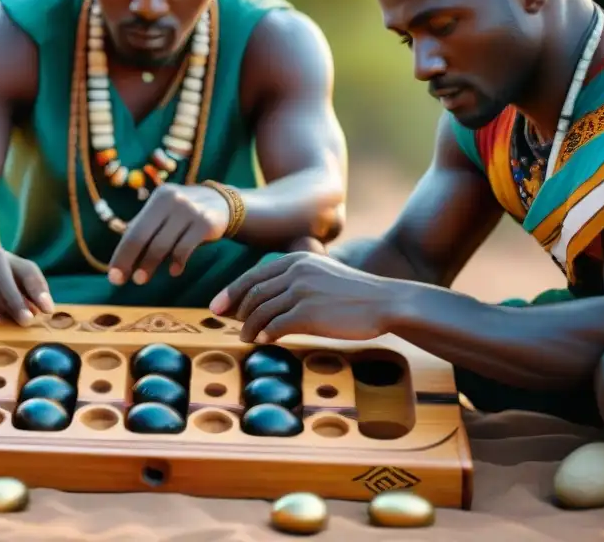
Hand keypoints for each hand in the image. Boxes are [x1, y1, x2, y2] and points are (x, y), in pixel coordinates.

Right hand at [0, 249, 53, 326]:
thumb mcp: (12, 284)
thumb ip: (26, 296)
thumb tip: (39, 311)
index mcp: (12, 259)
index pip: (28, 271)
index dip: (39, 290)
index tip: (48, 309)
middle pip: (9, 279)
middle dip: (19, 301)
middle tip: (28, 320)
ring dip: (5, 307)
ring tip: (16, 321)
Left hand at [108, 183, 230, 285]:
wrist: (222, 204)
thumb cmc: (183, 214)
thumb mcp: (164, 215)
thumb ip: (145, 232)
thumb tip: (121, 263)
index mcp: (158, 198)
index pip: (134, 230)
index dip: (121, 254)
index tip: (113, 276)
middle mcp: (172, 200)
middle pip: (144, 236)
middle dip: (130, 261)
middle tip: (122, 281)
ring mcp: (190, 211)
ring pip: (163, 244)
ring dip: (150, 265)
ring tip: (141, 279)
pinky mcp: (206, 223)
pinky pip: (185, 248)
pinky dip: (177, 262)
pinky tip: (174, 271)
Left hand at [209, 251, 399, 342]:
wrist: (386, 302)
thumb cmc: (355, 294)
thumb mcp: (322, 275)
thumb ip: (295, 281)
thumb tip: (265, 303)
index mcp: (296, 260)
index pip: (253, 276)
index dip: (231, 291)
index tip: (217, 305)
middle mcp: (295, 272)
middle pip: (252, 292)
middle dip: (235, 310)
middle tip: (225, 324)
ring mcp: (301, 291)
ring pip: (260, 310)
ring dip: (248, 326)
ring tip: (245, 337)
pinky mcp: (309, 313)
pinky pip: (275, 325)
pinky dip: (265, 334)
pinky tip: (263, 341)